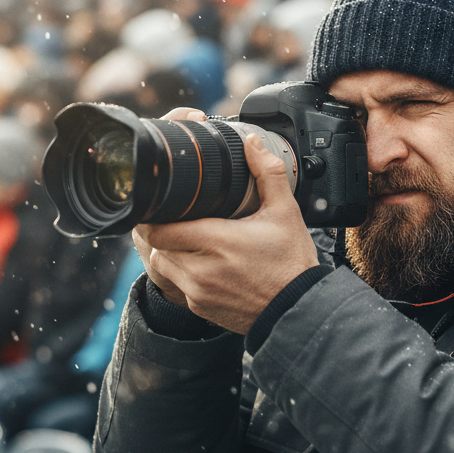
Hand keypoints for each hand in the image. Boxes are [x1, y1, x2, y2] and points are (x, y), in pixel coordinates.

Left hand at [134, 129, 319, 334]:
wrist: (298, 308)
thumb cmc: (291, 262)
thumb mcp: (285, 212)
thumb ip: (268, 173)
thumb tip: (251, 143)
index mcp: (218, 241)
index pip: (160, 228)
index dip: (157, 214)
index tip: (168, 204)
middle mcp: (201, 270)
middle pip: (155, 245)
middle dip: (161, 228)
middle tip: (175, 215)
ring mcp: (197, 292)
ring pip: (160, 266)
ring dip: (167, 250)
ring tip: (186, 236)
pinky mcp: (199, 307)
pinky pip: (173, 285)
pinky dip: (179, 271)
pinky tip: (199, 261)